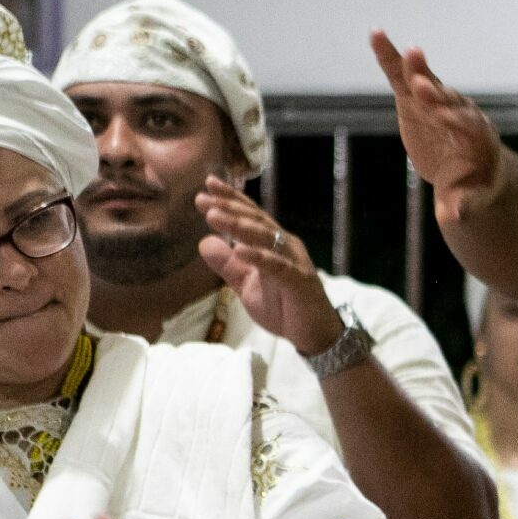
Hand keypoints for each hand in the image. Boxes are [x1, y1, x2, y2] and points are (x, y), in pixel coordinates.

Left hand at [196, 176, 345, 356]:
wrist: (313, 334)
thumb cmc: (283, 307)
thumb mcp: (246, 285)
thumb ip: (227, 265)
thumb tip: (204, 242)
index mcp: (274, 244)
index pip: (251, 216)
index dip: (232, 199)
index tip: (208, 185)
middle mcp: (286, 246)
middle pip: (256, 221)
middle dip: (229, 208)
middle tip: (203, 199)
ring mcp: (294, 262)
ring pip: (265, 238)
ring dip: (239, 225)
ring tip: (214, 216)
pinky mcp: (299, 281)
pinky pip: (277, 266)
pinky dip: (259, 257)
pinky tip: (239, 249)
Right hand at [372, 31, 511, 224]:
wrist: (475, 168)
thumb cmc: (476, 187)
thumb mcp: (471, 201)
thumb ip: (462, 206)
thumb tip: (452, 218)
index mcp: (478, 140)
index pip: (469, 128)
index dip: (458, 122)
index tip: (445, 117)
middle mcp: (461, 115)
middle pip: (450, 102)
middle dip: (438, 96)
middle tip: (425, 87)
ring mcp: (439, 102)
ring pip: (429, 83)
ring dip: (420, 70)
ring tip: (410, 53)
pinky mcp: (417, 97)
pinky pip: (403, 75)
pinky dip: (390, 57)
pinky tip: (376, 35)